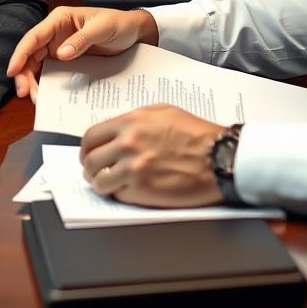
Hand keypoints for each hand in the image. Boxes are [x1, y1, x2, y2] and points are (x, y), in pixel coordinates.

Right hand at [6, 6, 158, 101]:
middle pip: (31, 54)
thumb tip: (60, 54)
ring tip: (35, 99)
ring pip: (37, 66)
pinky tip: (46, 97)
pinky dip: (46, 84)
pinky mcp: (67, 61)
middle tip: (25, 94)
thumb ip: (82, 39)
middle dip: (24, 74)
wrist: (135, 34)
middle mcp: (55, 34)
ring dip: (33, 82)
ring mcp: (59, 48)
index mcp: (60, 19)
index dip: (20, 53)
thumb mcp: (103, 28)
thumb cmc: (119, 24)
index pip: (34, 37)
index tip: (12, 71)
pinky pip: (51, 73)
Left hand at [79, 104, 223, 207]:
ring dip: (102, 183)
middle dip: (90, 167)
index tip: (89, 154)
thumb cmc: (197, 134)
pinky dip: (119, 194)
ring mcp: (134, 169)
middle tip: (97, 171)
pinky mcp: (143, 191)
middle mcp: (128, 144)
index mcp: (131, 122)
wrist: (219, 157)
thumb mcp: (163, 112)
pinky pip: (117, 195)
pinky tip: (128, 190)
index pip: (91, 136)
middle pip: (90, 159)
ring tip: (110, 183)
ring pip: (99, 180)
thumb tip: (117, 130)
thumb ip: (136, 119)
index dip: (87, 148)